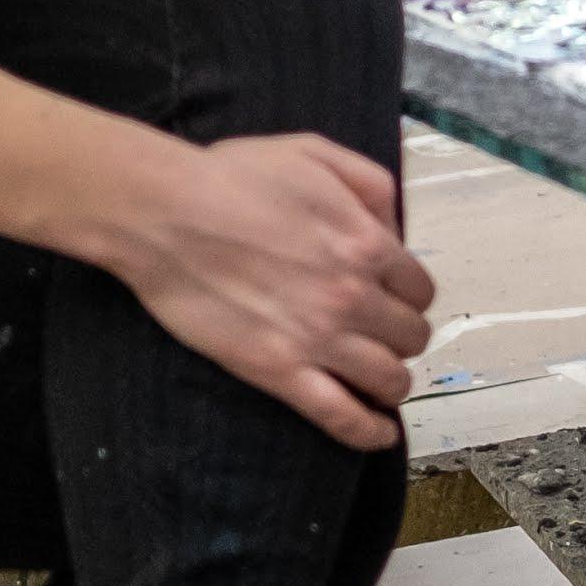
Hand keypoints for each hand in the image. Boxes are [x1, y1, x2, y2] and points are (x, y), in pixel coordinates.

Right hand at [88, 129, 433, 447]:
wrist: (165, 214)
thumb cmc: (231, 177)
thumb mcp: (314, 152)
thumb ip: (369, 184)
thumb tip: (395, 225)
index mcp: (366, 243)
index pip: (419, 288)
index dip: (409, 295)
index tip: (393, 298)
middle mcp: (353, 295)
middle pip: (411, 336)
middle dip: (401, 336)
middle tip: (381, 335)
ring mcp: (318, 338)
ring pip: (389, 380)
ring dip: (392, 381)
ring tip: (379, 379)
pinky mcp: (278, 371)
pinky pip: (341, 416)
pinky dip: (369, 432)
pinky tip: (380, 433)